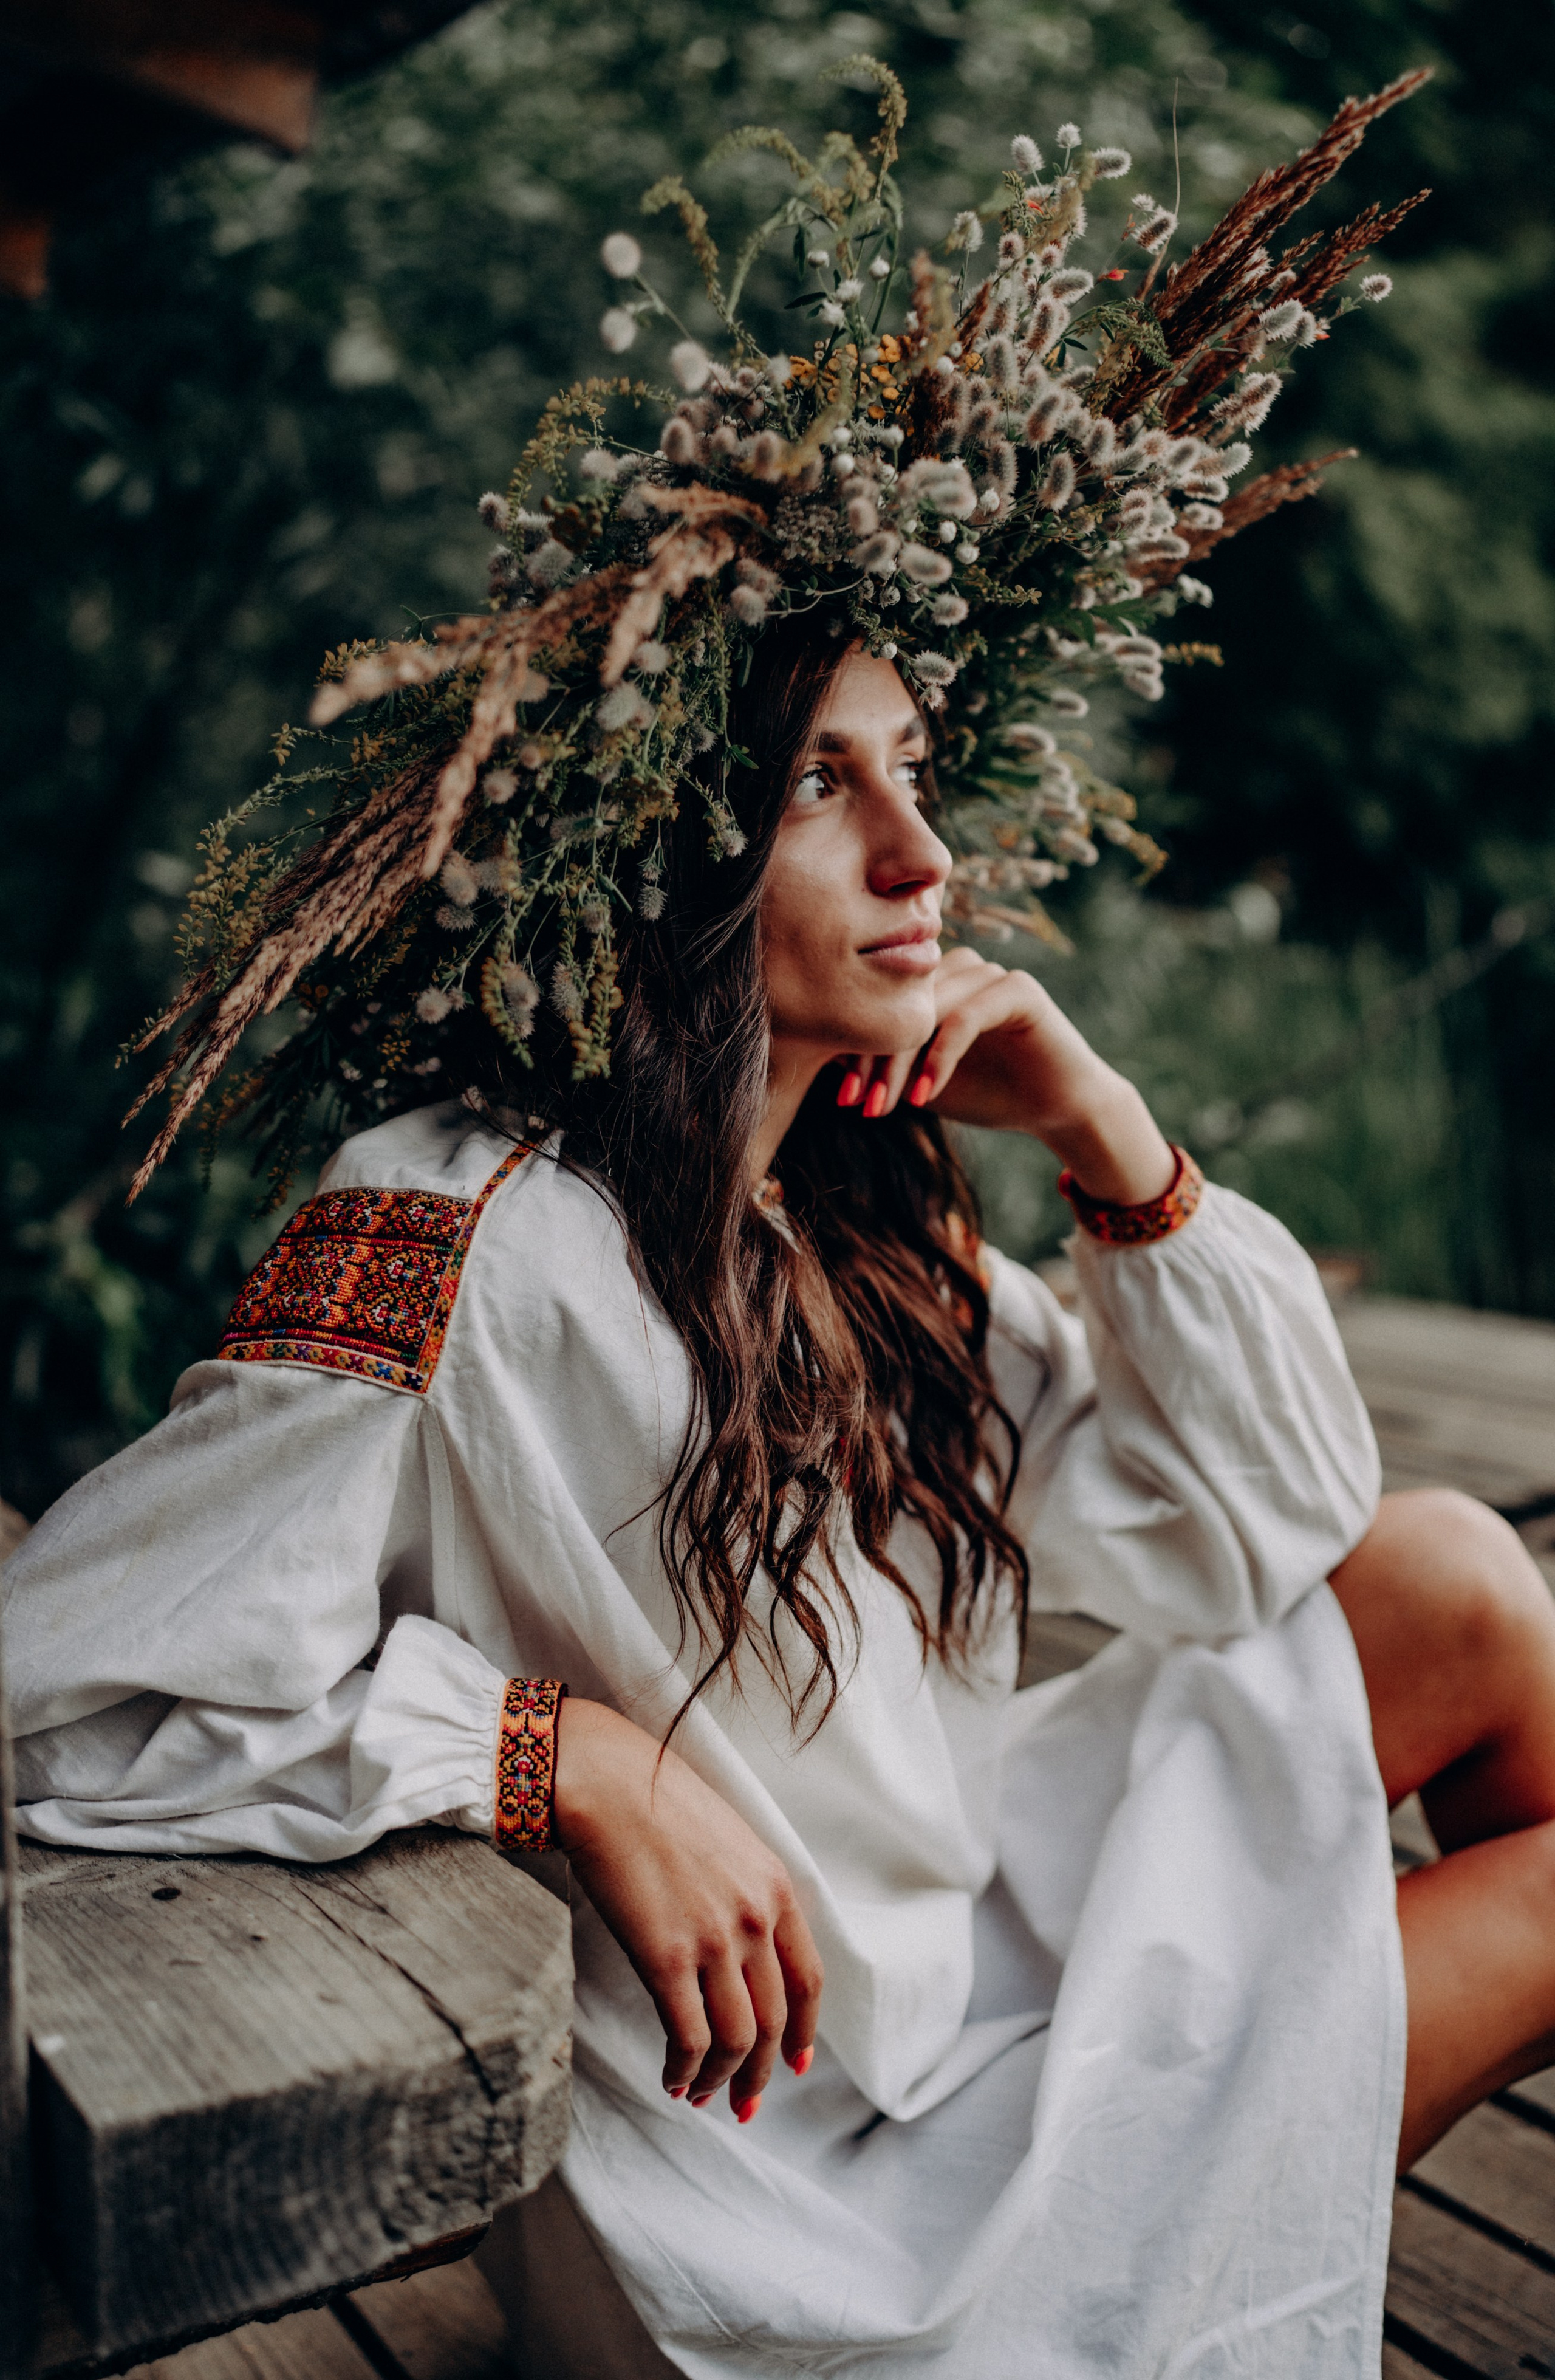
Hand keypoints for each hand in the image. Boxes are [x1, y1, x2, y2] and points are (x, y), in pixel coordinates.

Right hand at [552, 1696, 822, 2122]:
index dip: (805, 2032)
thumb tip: (743, 1948)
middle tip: (744, 2103)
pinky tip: (671, 2077)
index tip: (796, 2064)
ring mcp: (713, 1940)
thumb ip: (747, 1892)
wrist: (607, 1783)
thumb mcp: (730, 1841)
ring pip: (734, 2038)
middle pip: (773, 2020)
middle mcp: (755, 1918)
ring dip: (719, 2078)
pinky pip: (687, 2035)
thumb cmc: (657, 1802)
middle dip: (760, 2072)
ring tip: (700, 2094)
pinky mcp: (666, 1957)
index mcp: (776, 1888)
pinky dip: (684, 2068)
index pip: (808, 1981)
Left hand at [836, 948, 1176, 1204]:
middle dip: (871, 1058)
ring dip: (899, 1062)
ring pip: (927, 1008)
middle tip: (857, 1105)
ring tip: (885, 1107)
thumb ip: (883, 1064)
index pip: (879, 1002)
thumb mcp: (921, 1081)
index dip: (855, 1049)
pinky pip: (967, 1016)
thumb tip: (827, 1059)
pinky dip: (941, 1058)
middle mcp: (959, 969)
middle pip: (897, 1002)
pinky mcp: (1019, 989)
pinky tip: (924, 1097)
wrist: (1056, 1109)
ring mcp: (990, 974)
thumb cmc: (988, 1092)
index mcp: (933, 984)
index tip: (843, 1100)